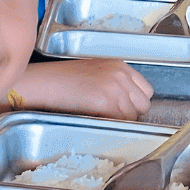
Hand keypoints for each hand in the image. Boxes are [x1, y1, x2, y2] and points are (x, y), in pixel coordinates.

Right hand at [22, 59, 153, 118]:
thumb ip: (115, 83)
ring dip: (120, 121)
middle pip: (143, 104)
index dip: (135, 102)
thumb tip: (127, 103)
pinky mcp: (106, 100)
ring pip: (132, 116)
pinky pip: (120, 121)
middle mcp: (120, 74)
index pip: (146, 90)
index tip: (126, 108)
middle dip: (131, 113)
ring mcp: (114, 87)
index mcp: (119, 65)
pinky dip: (112, 125)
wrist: (43, 82)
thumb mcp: (95, 72)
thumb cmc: (62, 79)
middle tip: (112, 116)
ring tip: (101, 118)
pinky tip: (98, 120)